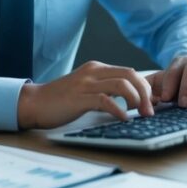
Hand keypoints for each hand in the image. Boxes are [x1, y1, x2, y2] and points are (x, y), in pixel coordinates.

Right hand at [17, 60, 155, 128]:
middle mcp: (93, 72)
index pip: (130, 72)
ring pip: (122, 84)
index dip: (145, 87)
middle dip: (145, 93)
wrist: (34, 103)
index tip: (152, 104)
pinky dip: (119, 110)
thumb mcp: (86, 89)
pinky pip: (105, 100)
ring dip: (136, 100)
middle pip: (131, 75)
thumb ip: (106, 90)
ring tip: (139, 114)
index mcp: (97, 68)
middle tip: (150, 111)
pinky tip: (123, 119)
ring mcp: (86, 83)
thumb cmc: (61, 100)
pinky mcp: (79, 97)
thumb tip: (131, 102)